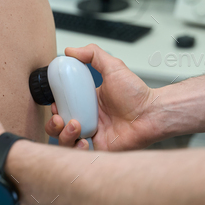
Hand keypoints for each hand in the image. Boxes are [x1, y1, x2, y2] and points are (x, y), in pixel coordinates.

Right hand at [45, 44, 159, 150]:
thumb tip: (70, 50)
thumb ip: (92, 54)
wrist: (151, 113)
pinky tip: (83, 140)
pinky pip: (78, 154)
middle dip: (52, 124)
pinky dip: (75, 148)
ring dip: (63, 135)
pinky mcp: (99, 149)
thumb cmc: (137, 94)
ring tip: (75, 126)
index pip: (62, 107)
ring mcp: (92, 135)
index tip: (54, 103)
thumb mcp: (113, 67)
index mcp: (87, 103)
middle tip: (60, 118)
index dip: (54, 108)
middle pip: (58, 126)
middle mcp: (88, 119)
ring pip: (65, 141)